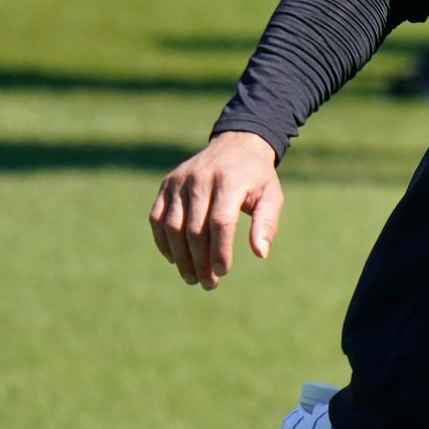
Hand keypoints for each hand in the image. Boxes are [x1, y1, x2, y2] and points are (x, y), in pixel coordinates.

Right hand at [148, 131, 282, 289]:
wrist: (235, 145)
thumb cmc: (256, 178)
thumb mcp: (271, 196)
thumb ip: (267, 223)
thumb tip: (261, 253)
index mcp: (229, 181)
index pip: (220, 222)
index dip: (219, 250)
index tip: (223, 272)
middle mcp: (200, 179)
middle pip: (194, 229)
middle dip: (199, 261)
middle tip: (208, 283)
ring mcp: (180, 181)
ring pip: (172, 227)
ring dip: (180, 257)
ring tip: (192, 278)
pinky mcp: (167, 185)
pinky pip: (157, 218)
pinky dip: (163, 242)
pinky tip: (175, 259)